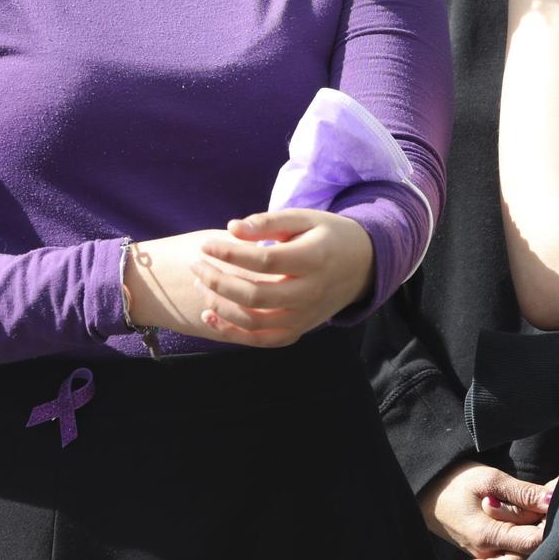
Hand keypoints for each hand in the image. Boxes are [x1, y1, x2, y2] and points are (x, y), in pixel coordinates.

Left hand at [188, 209, 374, 346]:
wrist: (362, 265)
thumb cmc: (327, 236)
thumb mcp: (304, 219)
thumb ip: (268, 222)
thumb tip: (232, 228)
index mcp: (314, 260)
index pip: (264, 262)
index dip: (230, 254)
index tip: (206, 246)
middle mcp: (310, 293)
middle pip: (255, 296)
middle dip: (218, 282)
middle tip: (196, 265)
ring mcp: (305, 317)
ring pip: (254, 322)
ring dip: (220, 306)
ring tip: (199, 285)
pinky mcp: (299, 330)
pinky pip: (262, 340)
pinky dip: (233, 333)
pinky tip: (210, 316)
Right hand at [417, 461, 551, 559]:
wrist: (429, 494)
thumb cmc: (457, 482)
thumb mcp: (489, 479)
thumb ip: (522, 493)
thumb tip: (552, 501)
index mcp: (488, 536)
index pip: (534, 541)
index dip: (550, 523)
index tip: (555, 505)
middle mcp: (488, 556)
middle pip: (531, 556)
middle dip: (545, 533)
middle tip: (548, 510)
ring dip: (536, 547)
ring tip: (538, 521)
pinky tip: (528, 546)